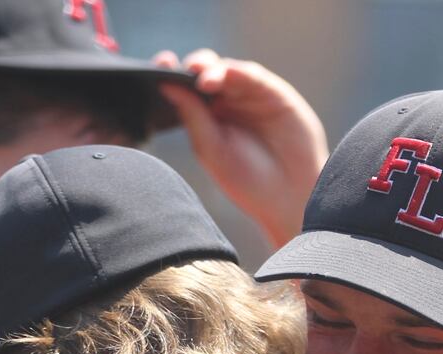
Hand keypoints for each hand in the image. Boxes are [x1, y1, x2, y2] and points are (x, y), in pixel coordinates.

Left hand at [154, 50, 328, 247]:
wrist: (290, 198)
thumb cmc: (248, 181)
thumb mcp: (212, 150)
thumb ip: (193, 117)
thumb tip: (166, 84)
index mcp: (206, 117)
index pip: (184, 90)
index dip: (168, 76)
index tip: (152, 70)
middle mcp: (228, 102)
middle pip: (203, 73)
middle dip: (188, 66)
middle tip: (171, 65)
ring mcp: (251, 95)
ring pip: (227, 70)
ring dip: (210, 67)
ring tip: (199, 76)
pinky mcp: (274, 93)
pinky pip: (252, 76)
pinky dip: (237, 72)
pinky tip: (223, 75)